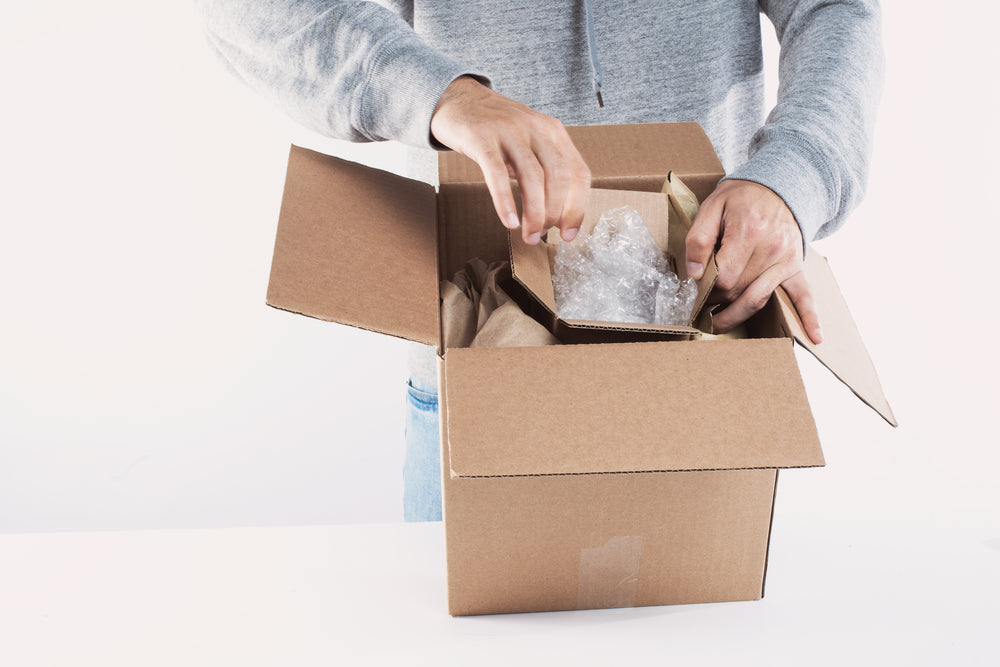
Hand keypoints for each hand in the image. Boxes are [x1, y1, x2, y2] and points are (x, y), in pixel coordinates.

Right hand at [430, 76, 590, 243]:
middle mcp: (535, 128)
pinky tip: (509, 221)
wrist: (457, 98)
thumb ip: (544, 167)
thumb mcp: (529, 139)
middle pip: (559, 177)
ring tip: (529, 235)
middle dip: (555, 214)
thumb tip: (555, 213)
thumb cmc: (495, 128)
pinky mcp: (481, 138)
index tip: (569, 233)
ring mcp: (509, 131)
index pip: (578, 173)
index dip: (578, 208)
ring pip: (532, 177)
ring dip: (534, 213)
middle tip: (543, 235)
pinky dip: (505, 201)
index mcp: (553, 131)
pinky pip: (497, 174)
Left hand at [685, 180, 822, 343]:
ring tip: (717, 325)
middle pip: (737, 291)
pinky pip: (805, 294)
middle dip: (715, 302)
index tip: (695, 289)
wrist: (779, 185)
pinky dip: (810, 317)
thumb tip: (694, 273)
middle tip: (698, 307)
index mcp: (747, 233)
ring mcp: (786, 260)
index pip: (722, 277)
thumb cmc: (741, 197)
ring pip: (759, 299)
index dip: (704, 288)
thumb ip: (698, 238)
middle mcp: (770, 249)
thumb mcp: (711, 207)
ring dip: (737, 316)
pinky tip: (815, 337)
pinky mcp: (796, 267)